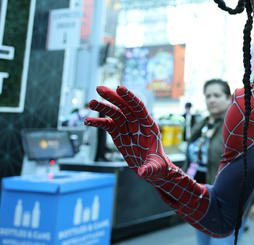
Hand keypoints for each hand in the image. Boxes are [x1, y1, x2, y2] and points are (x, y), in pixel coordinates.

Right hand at [86, 86, 210, 231]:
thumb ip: (149, 169)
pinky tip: (87, 121)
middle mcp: (138, 124)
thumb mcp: (155, 168)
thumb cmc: (158, 167)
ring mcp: (127, 128)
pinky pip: (108, 125)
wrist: (152, 169)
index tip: (120, 87)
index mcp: (149, 126)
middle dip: (113, 97)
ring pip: (115, 113)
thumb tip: (142, 173)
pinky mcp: (119, 134)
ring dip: (103, 107)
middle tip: (99, 88)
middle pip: (125, 107)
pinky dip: (98, 122)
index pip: (139, 108)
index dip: (130, 98)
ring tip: (91, 102)